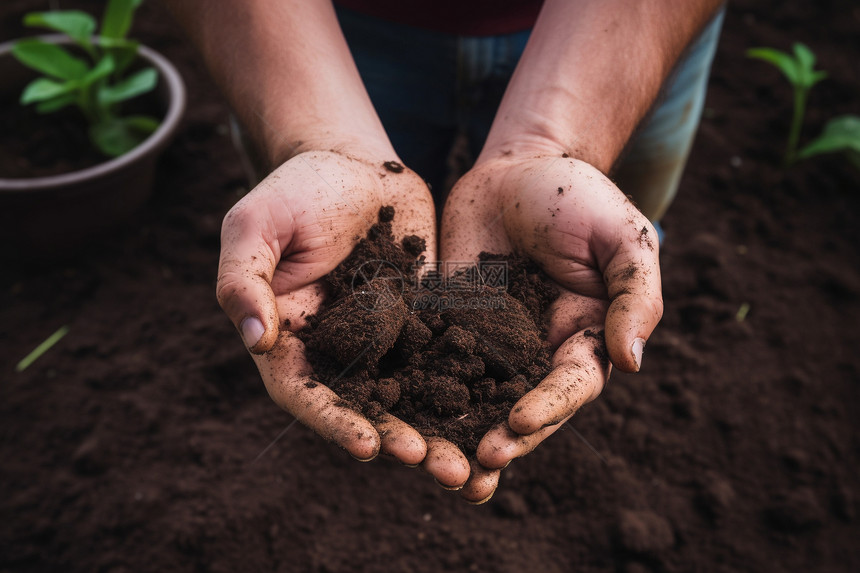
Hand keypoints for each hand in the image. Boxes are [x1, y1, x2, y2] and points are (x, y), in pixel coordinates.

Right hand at [217, 150, 470, 488]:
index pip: (306, 393)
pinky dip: (465, 387)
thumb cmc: (295, 188)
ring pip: (410, 394)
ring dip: (439, 428)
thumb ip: (244, 281)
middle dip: (403, 440)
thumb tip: (257, 340)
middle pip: (366, 407)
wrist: (352, 162)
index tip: (370, 446)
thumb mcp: (256, 225)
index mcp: (291, 339)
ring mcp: (383, 339)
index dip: (335, 421)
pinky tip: (497, 407)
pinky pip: (445, 359)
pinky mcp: (422, 321)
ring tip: (473, 462)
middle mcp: (338, 350)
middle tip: (442, 469)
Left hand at [441, 154, 662, 501]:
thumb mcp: (622, 239)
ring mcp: (488, 341)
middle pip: (521, 408)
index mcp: (583, 338)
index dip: (548, 407)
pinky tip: (397, 413)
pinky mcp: (447, 324)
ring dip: (459, 433)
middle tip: (477, 465)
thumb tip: (630, 362)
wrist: (517, 167)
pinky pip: (432, 361)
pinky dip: (418, 391)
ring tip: (436, 465)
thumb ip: (634, 297)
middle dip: (502, 438)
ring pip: (475, 397)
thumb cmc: (579, 197)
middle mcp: (535, 352)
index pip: (570, 386)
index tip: (518, 421)